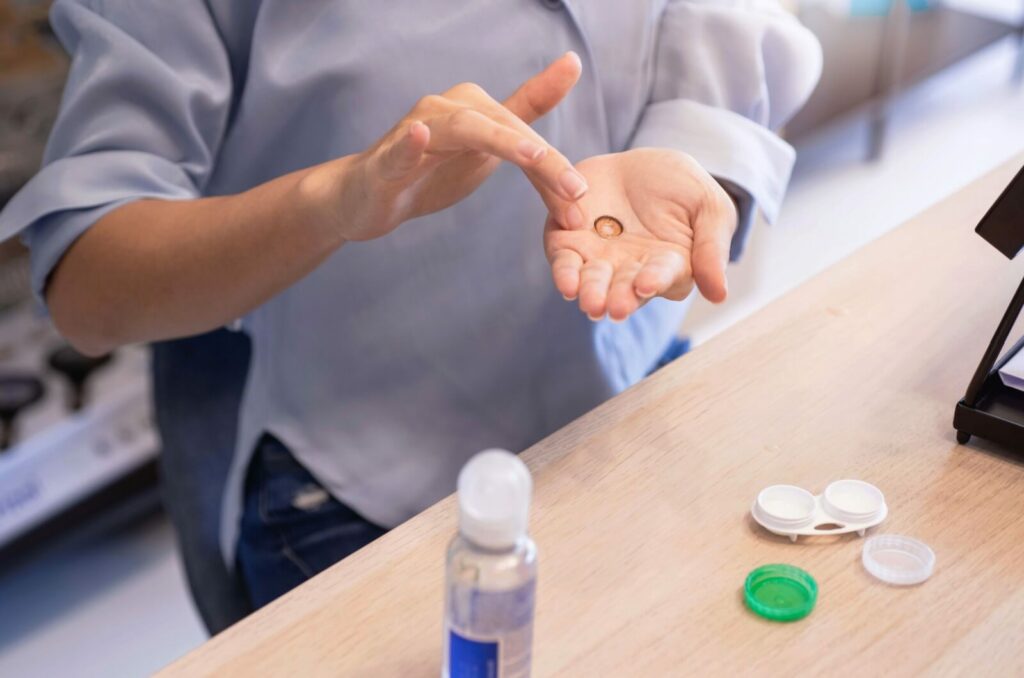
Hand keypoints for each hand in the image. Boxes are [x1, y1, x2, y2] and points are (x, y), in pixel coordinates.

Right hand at [302, 52, 588, 242]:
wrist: (367, 197)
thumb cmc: (430, 169)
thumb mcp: (487, 144)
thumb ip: (527, 107)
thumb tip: (572, 63)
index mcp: (475, 108)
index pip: (526, 135)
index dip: (556, 167)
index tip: (583, 195)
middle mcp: (448, 109)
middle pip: (504, 129)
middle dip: (544, 161)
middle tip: (575, 191)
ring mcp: (414, 131)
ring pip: (462, 131)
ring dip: (499, 141)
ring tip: (532, 155)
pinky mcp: (385, 160)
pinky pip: (400, 149)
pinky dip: (411, 143)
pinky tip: (420, 136)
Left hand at [544, 148, 737, 321]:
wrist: (639, 163)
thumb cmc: (682, 188)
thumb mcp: (709, 208)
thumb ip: (713, 248)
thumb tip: (719, 295)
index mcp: (670, 267)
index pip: (664, 277)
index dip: (655, 279)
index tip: (647, 284)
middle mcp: (632, 272)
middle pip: (625, 289)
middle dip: (619, 298)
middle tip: (615, 307)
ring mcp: (600, 260)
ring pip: (593, 282)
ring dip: (591, 293)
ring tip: (589, 302)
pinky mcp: (570, 243)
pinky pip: (564, 261)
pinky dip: (564, 273)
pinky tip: (566, 284)